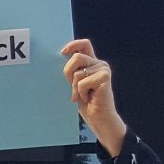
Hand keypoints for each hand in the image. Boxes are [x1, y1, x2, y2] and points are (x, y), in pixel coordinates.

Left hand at [61, 40, 126, 154]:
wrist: (98, 118)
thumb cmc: (86, 103)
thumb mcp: (75, 84)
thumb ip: (72, 71)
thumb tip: (59, 59)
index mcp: (92, 63)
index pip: (84, 44)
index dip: (73, 44)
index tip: (62, 52)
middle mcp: (99, 64)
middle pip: (76, 57)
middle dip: (68, 73)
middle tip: (72, 88)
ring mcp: (103, 69)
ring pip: (77, 72)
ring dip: (75, 87)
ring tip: (82, 95)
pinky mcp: (104, 77)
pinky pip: (82, 82)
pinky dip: (81, 92)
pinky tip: (89, 98)